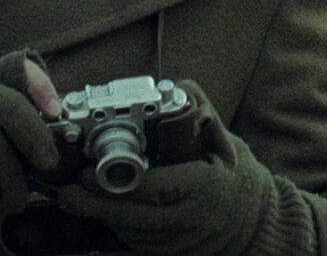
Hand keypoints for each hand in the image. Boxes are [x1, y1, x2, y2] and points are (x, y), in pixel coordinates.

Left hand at [54, 81, 281, 254]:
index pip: (152, 188)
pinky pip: (137, 244)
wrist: (259, 224)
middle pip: (132, 218)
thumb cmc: (240, 178)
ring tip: (74, 199)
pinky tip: (102, 212)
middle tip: (67, 191)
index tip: (86, 172)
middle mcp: (190, 221)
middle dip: (94, 205)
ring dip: (101, 217)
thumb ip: (201, 113)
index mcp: (203, 188)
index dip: (113, 183)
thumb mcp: (226, 142)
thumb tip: (178, 86)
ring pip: (131, 234)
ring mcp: (181, 242)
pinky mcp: (172, 254)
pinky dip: (117, 228)